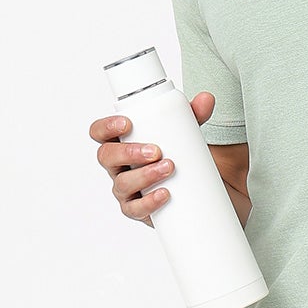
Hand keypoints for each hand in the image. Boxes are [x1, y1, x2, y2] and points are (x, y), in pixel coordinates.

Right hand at [91, 90, 214, 224]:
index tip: (127, 124)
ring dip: (144, 175)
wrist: (198, 188)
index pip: (100, 133)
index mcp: (121, 142)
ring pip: (122, 184)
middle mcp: (118, 166)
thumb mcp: (186, 132)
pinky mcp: (139, 209)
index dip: (106, 127)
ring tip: (169, 168)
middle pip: (106, 157)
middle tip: (155, 150)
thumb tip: (206, 99)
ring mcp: (126, 189)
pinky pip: (136, 209)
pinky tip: (164, 194)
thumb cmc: (180, 155)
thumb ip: (194, 114)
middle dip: (129, 152)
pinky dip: (150, 202)